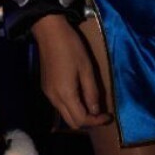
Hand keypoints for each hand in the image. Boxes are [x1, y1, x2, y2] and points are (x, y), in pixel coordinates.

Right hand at [32, 14, 111, 129]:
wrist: (49, 32)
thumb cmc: (71, 48)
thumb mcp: (87, 69)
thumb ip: (92, 92)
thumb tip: (95, 111)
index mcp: (65, 94)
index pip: (81, 120)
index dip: (96, 121)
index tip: (108, 115)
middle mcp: (54, 99)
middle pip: (71, 122)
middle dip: (88, 121)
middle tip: (101, 113)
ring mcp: (48, 94)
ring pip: (64, 115)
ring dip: (79, 114)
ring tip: (92, 104)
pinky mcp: (46, 88)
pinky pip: (60, 105)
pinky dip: (72, 107)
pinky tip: (80, 96)